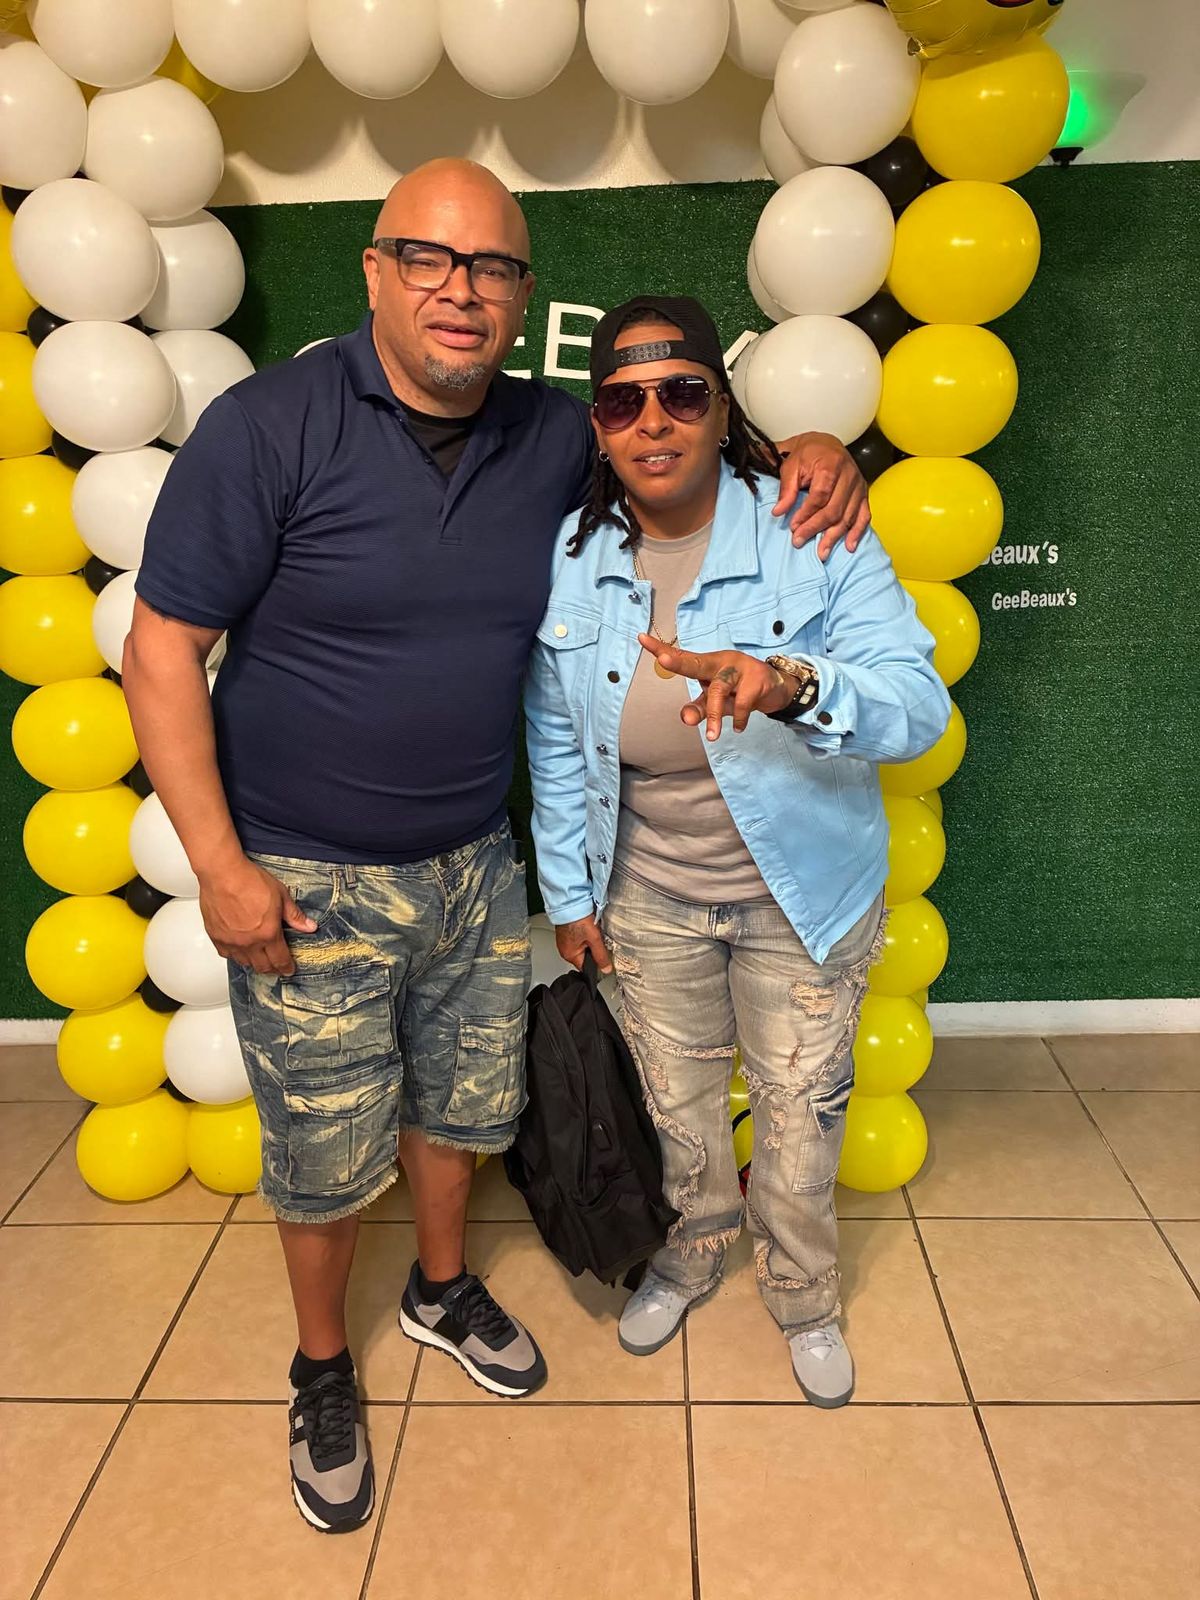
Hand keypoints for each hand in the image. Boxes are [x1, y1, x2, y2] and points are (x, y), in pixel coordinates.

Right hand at [198, 856, 316, 975]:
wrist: (223, 873)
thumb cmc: (249, 880)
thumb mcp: (281, 895)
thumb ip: (294, 915)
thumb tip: (309, 926)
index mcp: (268, 933)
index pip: (280, 959)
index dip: (286, 967)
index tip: (289, 969)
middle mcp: (249, 942)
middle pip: (262, 966)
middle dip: (272, 969)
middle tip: (276, 967)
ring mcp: (231, 941)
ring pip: (244, 962)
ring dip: (254, 963)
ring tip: (259, 959)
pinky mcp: (216, 936)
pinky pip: (226, 954)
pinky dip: (234, 955)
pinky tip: (238, 950)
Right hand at [555, 913, 612, 973]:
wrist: (570, 902)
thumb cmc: (578, 920)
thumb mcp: (594, 940)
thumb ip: (601, 956)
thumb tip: (606, 969)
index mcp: (570, 955)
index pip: (586, 968)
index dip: (597, 963)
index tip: (603, 954)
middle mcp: (565, 950)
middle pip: (584, 957)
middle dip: (593, 950)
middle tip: (597, 939)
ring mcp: (564, 941)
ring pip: (582, 947)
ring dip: (589, 941)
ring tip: (592, 931)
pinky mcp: (566, 933)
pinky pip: (578, 939)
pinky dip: (584, 935)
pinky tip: (587, 927)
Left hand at [638, 635, 793, 740]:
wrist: (776, 687)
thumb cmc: (739, 690)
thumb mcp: (716, 701)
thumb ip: (699, 709)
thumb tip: (685, 719)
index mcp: (708, 664)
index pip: (682, 656)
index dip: (661, 649)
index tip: (641, 638)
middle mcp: (721, 661)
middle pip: (697, 662)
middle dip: (679, 662)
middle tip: (663, 660)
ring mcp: (739, 667)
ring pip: (719, 690)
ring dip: (714, 715)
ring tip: (712, 737)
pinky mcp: (757, 678)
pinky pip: (743, 702)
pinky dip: (739, 718)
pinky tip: (738, 727)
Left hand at [773, 432, 869, 557]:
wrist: (826, 443)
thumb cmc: (806, 453)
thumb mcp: (791, 464)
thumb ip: (786, 489)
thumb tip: (778, 512)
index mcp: (831, 464)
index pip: (820, 495)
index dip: (806, 513)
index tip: (793, 527)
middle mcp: (849, 474)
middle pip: (834, 509)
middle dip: (816, 528)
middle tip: (800, 542)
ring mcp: (859, 485)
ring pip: (848, 515)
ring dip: (834, 536)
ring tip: (821, 553)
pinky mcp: (864, 493)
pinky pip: (864, 515)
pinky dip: (857, 532)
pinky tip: (849, 546)